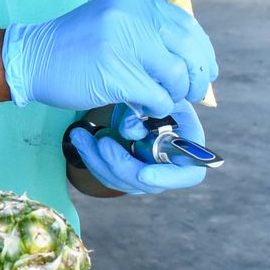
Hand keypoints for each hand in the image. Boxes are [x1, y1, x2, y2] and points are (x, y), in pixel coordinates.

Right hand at [2, 0, 217, 115]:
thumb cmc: (75, 44)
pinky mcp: (114, 74)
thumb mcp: (114, 19)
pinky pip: (156, 96)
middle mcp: (131, 16)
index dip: (202, 50)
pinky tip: (145, 107)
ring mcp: (122, 44)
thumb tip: (192, 54)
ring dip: (176, 94)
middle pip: (189, 49)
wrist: (32, 57)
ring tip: (163, 98)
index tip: (206, 69)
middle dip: (197, 76)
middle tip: (193, 92)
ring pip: (176, 75)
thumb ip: (147, 28)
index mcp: (134, 2)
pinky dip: (157, 107)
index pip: (187, 24)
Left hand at [67, 102, 207, 194]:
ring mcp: (147, 170)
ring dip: (98, 161)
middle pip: (149, 183)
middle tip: (101, 144)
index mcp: (186, 142)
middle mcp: (169, 162)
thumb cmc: (150, 86)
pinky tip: (82, 140)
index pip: (188, 173)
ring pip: (123, 181)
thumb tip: (132, 132)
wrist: (135, 88)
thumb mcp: (152, 88)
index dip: (168, 177)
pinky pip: (108, 174)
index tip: (143, 173)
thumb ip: (145, 108)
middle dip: (120, 165)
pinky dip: (92, 159)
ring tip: (81, 137)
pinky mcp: (125, 170)